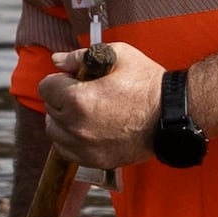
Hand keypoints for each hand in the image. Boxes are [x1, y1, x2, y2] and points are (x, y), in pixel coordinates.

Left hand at [37, 39, 163, 171]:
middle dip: (61, 98)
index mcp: (77, 99)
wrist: (172, 115)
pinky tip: (87, 129)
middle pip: (49, 109)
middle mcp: (76, 126)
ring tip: (84, 111)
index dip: (59, 78)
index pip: (46, 87)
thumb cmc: (147, 83)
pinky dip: (71, 140)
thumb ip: (80, 57)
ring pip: (55, 132)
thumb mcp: (117, 55)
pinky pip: (67, 151)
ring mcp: (85, 147)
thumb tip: (57, 60)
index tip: (73, 78)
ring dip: (63, 120)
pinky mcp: (95, 160)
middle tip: (82, 92)